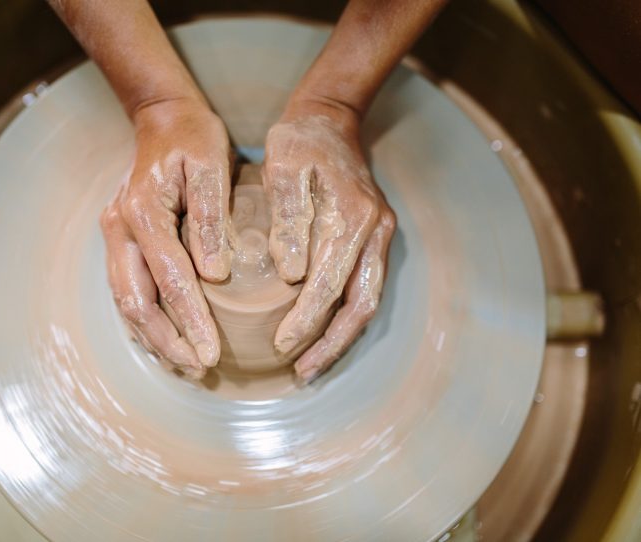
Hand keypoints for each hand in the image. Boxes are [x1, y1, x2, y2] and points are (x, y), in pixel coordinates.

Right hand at [101, 99, 231, 378]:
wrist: (161, 116)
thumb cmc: (193, 137)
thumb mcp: (211, 166)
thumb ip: (210, 218)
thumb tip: (214, 275)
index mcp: (143, 212)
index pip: (170, 279)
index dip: (191, 320)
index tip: (211, 353)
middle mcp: (120, 229)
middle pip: (136, 301)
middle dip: (166, 341)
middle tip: (198, 369)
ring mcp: (115, 236)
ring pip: (126, 301)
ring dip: (152, 338)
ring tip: (184, 365)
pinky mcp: (122, 241)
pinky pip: (128, 290)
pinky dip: (145, 320)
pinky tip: (167, 340)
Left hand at [263, 100, 395, 381]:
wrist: (331, 118)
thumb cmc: (299, 142)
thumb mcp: (284, 167)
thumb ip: (288, 218)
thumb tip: (293, 275)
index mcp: (352, 217)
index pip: (329, 284)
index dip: (306, 319)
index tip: (281, 344)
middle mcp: (375, 233)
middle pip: (361, 306)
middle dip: (331, 345)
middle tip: (301, 373)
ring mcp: (380, 237)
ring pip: (368, 303)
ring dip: (341, 339)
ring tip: (311, 366)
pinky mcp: (375, 240)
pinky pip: (365, 290)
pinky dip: (345, 318)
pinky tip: (324, 335)